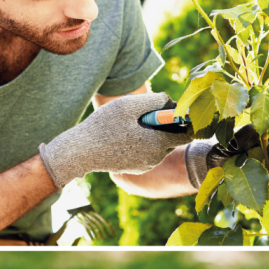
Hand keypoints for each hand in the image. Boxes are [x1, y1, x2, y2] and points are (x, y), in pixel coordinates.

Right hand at [38, 92, 191, 186]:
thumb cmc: (103, 126)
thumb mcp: (129, 104)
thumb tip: (172, 103)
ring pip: (160, 145)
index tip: (171, 110)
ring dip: (152, 133)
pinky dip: (142, 142)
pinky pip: (148, 152)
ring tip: (130, 125)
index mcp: (158, 143)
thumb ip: (156, 100)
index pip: (188, 133)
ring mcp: (146, 165)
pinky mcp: (136, 168)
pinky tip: (124, 136)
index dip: (183, 120)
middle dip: (164, 125)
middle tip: (143, 115)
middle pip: (173, 138)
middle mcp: (156, 158)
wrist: (80, 152)